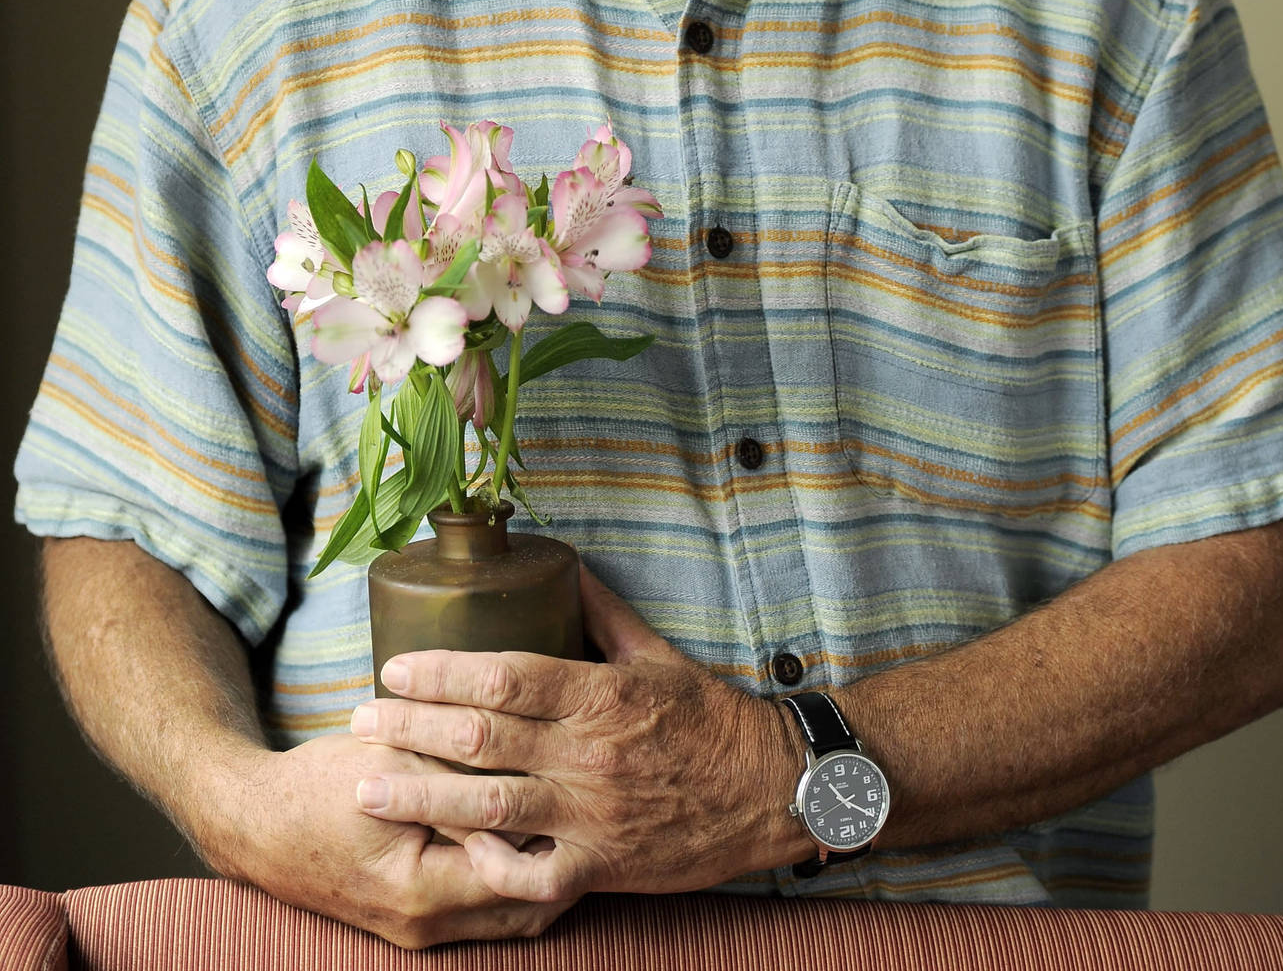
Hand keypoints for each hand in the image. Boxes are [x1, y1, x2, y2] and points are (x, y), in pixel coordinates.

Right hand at [212, 733, 576, 947]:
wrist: (256, 825)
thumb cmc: (321, 787)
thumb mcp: (393, 764)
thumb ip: (458, 772)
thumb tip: (525, 762)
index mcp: (422, 889)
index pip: (521, 871)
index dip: (561, 831)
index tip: (592, 791)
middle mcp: (426, 925)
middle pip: (527, 906)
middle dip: (568, 861)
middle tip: (599, 809)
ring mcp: (420, 931)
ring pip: (512, 916)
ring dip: (545, 874)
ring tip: (578, 821)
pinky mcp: (416, 921)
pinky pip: (486, 913)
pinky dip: (514, 881)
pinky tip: (533, 836)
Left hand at [349, 566, 806, 900]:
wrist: (770, 789)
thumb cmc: (711, 717)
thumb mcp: (657, 654)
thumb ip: (602, 613)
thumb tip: (562, 565)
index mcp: (599, 693)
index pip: (504, 676)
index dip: (441, 672)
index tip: (394, 668)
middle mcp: (588, 753)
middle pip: (481, 738)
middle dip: (409, 728)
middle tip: (355, 721)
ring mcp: (591, 814)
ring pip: (488, 806)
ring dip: (420, 795)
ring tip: (366, 787)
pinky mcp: (602, 867)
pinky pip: (531, 874)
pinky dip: (485, 865)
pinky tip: (443, 853)